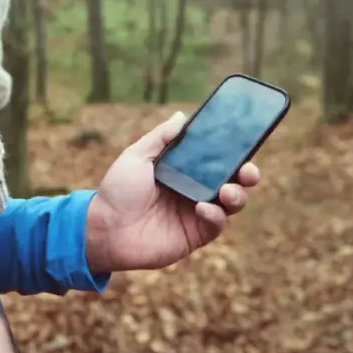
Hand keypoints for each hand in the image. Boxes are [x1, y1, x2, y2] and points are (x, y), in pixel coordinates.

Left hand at [85, 111, 260, 272]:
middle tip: (248, 171)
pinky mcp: (194, 235)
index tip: (246, 141)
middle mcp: (194, 190)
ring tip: (228, 189)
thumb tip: (181, 117)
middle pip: (233, 180)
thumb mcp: (137, 156)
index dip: (234, 152)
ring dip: (237, 194)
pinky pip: (216, 224)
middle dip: (247, 174)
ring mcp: (196, 214)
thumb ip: (161, 137)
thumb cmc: (117, 190)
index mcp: (183, 170)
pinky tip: (202, 207)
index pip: (216, 158)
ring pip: (231, 203)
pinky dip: (216, 215)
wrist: (103, 229)